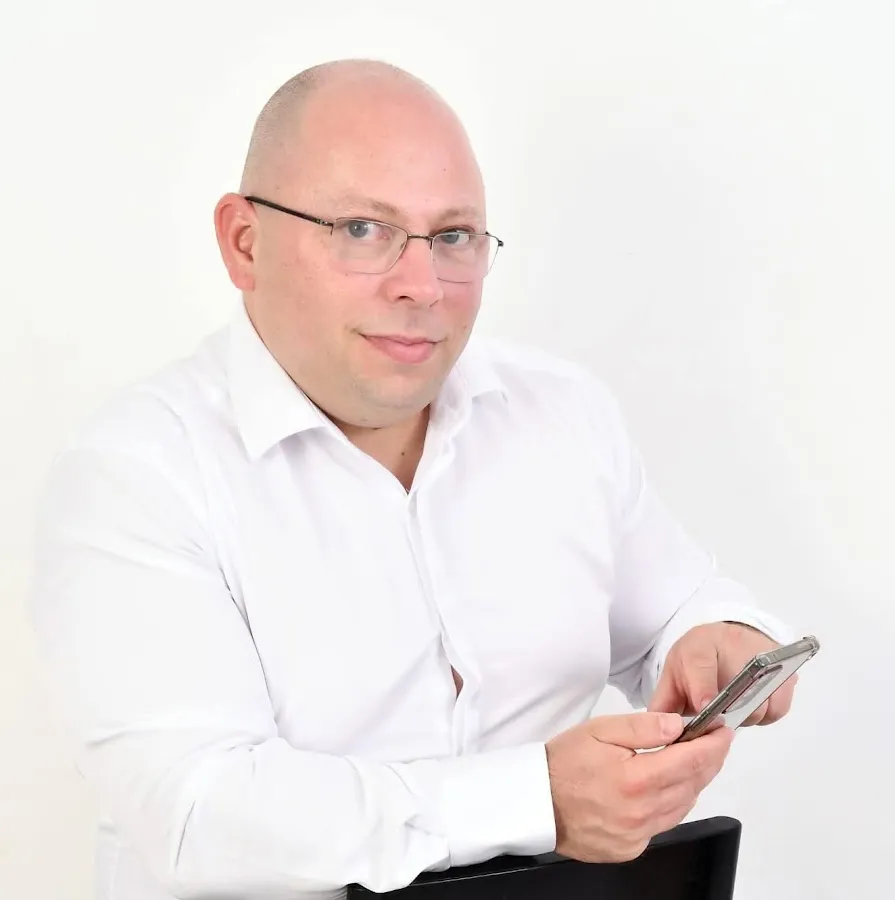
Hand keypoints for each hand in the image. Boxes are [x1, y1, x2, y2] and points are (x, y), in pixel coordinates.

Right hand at [545, 712, 732, 862]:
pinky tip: (667, 788)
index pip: (691, 760)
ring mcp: (637, 835)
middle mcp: (641, 813)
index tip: (723, 731)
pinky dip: (674, 804)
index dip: (713, 745)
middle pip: (693, 785)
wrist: (535, 801)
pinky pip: (664, 824)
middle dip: (709, 761)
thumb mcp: (599, 729)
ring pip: (683, 807)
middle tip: (714, 742)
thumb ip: (642, 726)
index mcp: (636, 779)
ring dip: (694, 783)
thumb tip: (677, 725)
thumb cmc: (562, 762)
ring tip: (693, 761)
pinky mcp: (630, 848)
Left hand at [648, 622, 794, 725]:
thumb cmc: (698, 661)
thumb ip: (664, 706)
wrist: (726, 640)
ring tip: (733, 707)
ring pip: (760, 705)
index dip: (704, 688)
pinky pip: (778, 708)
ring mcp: (764, 656)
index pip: (701, 665)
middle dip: (724, 715)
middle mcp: (734, 644)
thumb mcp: (674, 676)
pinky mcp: (786, 671)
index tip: (705, 708)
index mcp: (699, 645)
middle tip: (715, 717)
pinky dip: (766, 713)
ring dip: (746, 716)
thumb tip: (657, 735)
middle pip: (736, 694)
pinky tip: (751, 704)